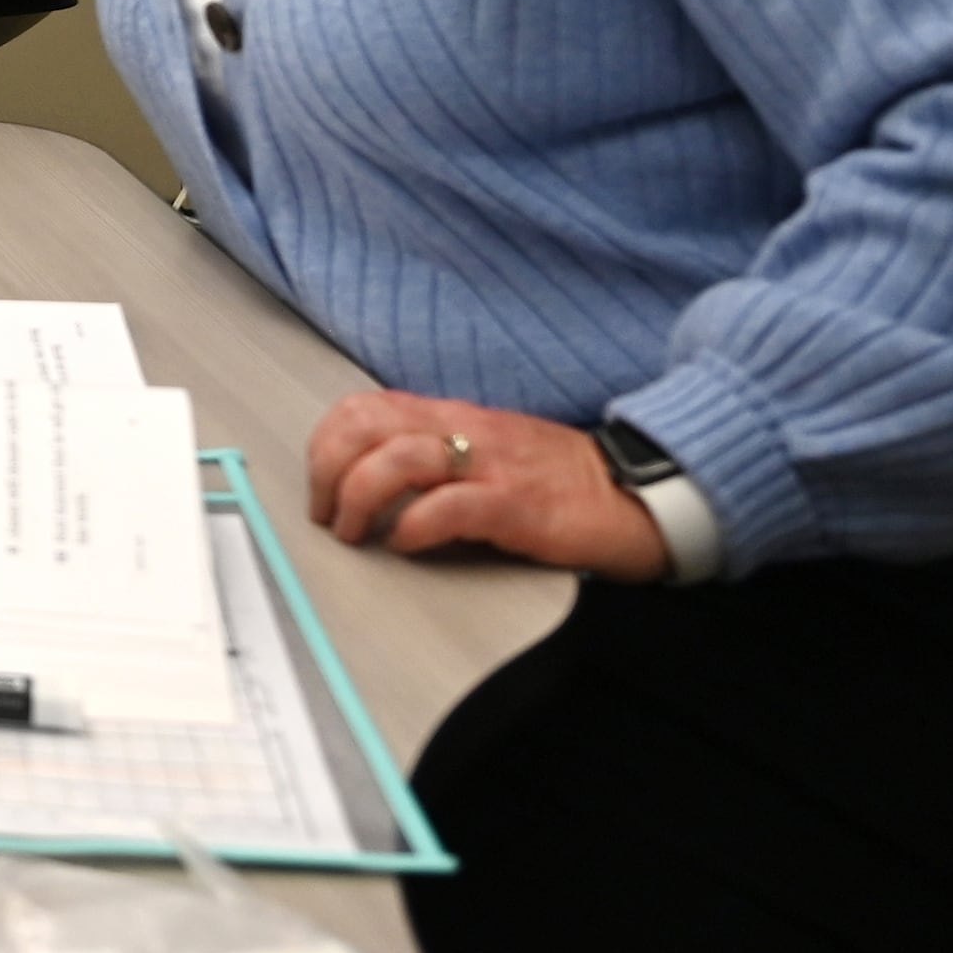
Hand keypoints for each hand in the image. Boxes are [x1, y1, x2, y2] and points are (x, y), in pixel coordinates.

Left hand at [303, 391, 666, 579]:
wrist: (633, 493)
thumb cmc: (554, 477)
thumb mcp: (480, 450)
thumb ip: (428, 454)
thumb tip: (366, 479)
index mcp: (449, 415)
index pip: (362, 408)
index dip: (325, 446)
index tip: (319, 487)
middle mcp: (463, 430)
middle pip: (365, 426)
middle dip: (327, 471)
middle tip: (327, 515)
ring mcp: (490, 465)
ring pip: (396, 461)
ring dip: (359, 500)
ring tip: (356, 534)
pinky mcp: (517, 505)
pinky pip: (448, 508)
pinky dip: (414, 528)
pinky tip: (406, 544)